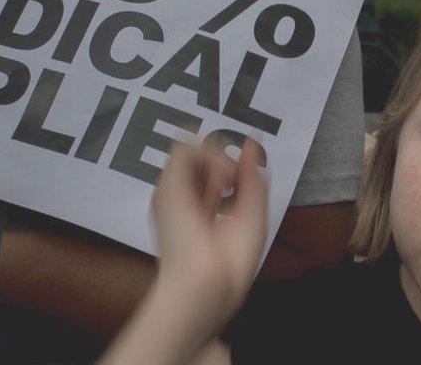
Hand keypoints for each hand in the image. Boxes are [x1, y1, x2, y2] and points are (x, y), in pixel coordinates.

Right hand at [151, 139, 267, 336]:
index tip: (242, 177)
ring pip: (195, 149)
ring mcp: (174, 191)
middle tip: (232, 185)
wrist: (209, 278)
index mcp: (201, 212)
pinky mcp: (168, 184)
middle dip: (224, 162)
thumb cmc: (231, 260)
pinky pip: (187, 149)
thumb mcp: (253, 211)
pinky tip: (220, 182)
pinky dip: (210, 158)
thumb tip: (252, 143)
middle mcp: (185, 200)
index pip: (213, 174)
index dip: (232, 167)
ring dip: (218, 160)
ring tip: (226, 185)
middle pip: (204, 159)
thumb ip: (252, 175)